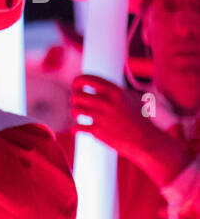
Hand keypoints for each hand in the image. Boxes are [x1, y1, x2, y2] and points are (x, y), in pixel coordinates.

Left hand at [71, 74, 189, 187]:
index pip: (87, 79)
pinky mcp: (97, 131)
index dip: (77, 82)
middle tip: (77, 103)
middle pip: (77, 95)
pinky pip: (76, 127)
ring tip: (79, 114)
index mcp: (115, 91)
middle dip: (74, 99)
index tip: (76, 87)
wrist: (145, 140)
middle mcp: (107, 103)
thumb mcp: (131, 97)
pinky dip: (74, 128)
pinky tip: (77, 128)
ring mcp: (102, 117)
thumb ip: (115, 90)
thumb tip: (98, 83)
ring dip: (74, 112)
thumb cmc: (138, 118)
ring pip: (75, 110)